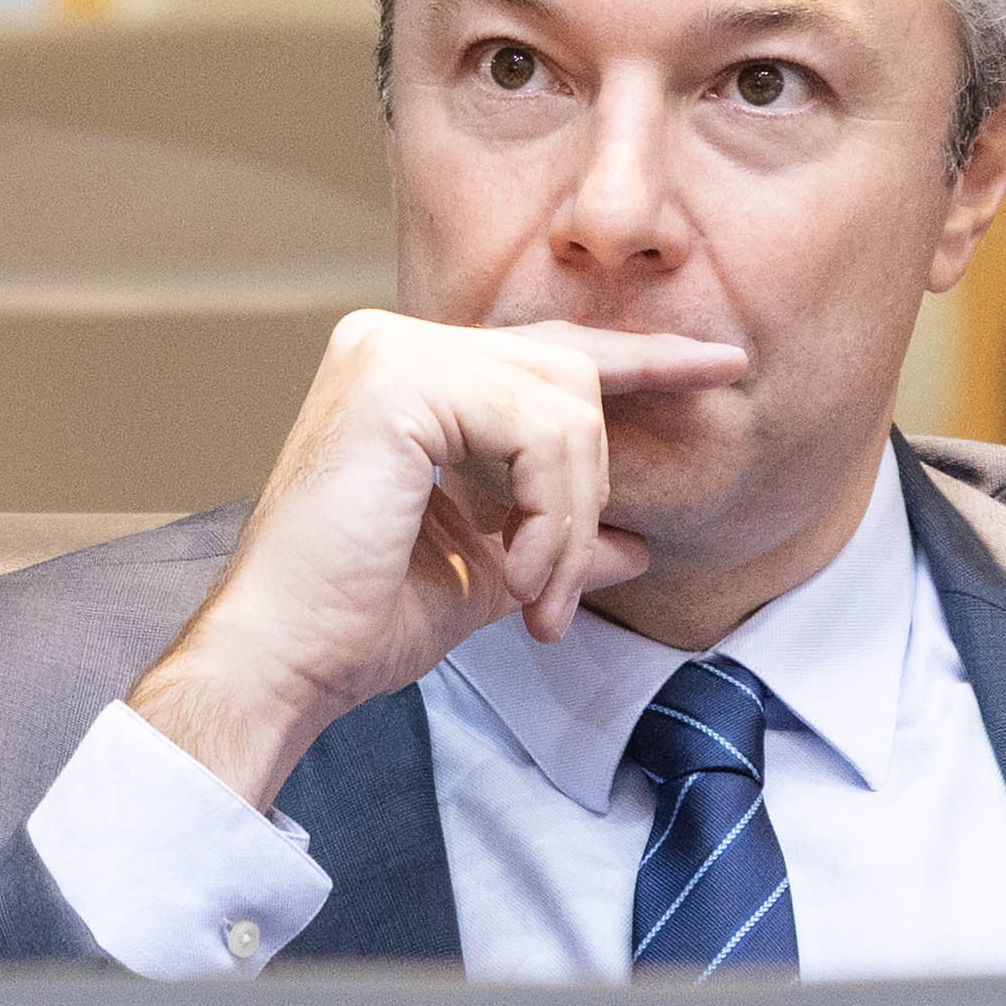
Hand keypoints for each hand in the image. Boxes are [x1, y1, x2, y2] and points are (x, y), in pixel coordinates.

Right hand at [126, 311, 751, 810]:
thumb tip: (637, 543)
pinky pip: (538, 431)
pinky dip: (550, 514)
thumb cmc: (356, 621)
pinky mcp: (398, 384)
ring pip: (564, 405)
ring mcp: (391, 353)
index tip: (722, 367)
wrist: (282, 662)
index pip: (547, 352)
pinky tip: (516, 575)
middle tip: (560, 588)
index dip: (643, 361)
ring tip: (535, 594)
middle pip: (569, 374)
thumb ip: (555, 539)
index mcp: (406, 375)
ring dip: (571, 516)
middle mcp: (392, 343)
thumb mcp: (483, 571)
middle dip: (594, 486)